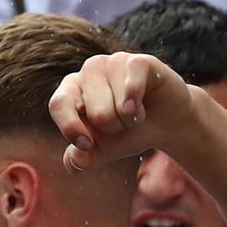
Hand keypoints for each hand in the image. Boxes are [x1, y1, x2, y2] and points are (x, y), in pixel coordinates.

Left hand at [49, 52, 198, 172]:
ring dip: (132, 118)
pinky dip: (139, 101)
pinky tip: (144, 102)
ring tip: (136, 111)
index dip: (70, 127)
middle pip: (97, 114)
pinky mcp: (137, 62)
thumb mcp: (104, 148)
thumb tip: (74, 164)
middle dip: (115, 127)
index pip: (58, 104)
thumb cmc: (128, 132)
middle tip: (124, 120)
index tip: (86, 144)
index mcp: (71, 90)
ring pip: (118, 106)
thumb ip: (84, 156)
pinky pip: (132, 84)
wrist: (168, 122)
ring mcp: (112, 62)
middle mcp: (88, 71)